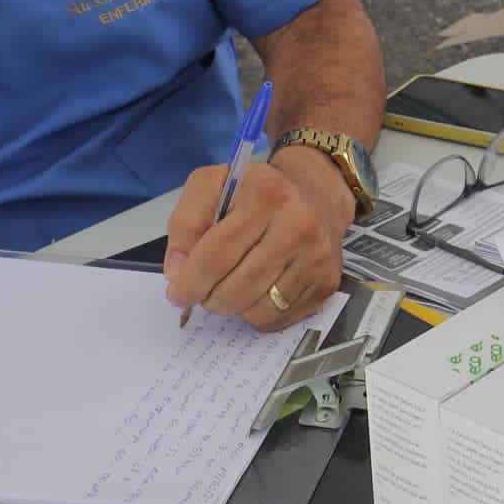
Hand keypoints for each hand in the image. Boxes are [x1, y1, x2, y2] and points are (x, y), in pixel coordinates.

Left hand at [164, 154, 347, 326]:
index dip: (189, 282)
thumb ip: (186, 223)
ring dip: (233, 308)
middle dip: (208, 298)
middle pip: (236, 289)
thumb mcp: (213, 185)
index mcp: (266, 196)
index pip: (215, 256)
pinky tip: (255, 292)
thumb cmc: (258, 190)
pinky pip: (278, 318)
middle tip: (201, 292)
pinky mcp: (327, 282)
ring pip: (257, 310)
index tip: (176, 293)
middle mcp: (298, 226)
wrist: (317, 192)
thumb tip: (177, 271)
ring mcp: (317, 258)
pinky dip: (257, 314)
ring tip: (229, 287)